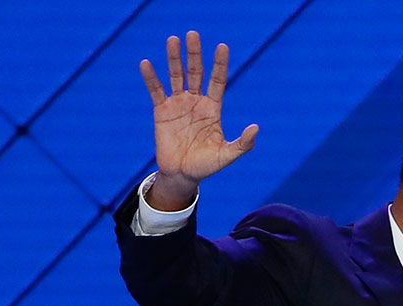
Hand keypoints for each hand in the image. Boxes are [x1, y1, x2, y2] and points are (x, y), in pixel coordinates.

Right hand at [140, 31, 257, 209]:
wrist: (182, 175)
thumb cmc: (207, 166)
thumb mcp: (227, 155)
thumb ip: (243, 143)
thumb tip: (256, 128)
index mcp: (213, 109)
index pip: (218, 81)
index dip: (220, 64)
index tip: (222, 46)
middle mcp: (196, 102)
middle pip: (196, 72)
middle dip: (195, 54)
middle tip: (192, 34)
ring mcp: (178, 105)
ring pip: (176, 76)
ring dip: (174, 58)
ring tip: (172, 40)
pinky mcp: (161, 112)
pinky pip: (156, 91)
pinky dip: (151, 78)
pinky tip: (146, 63)